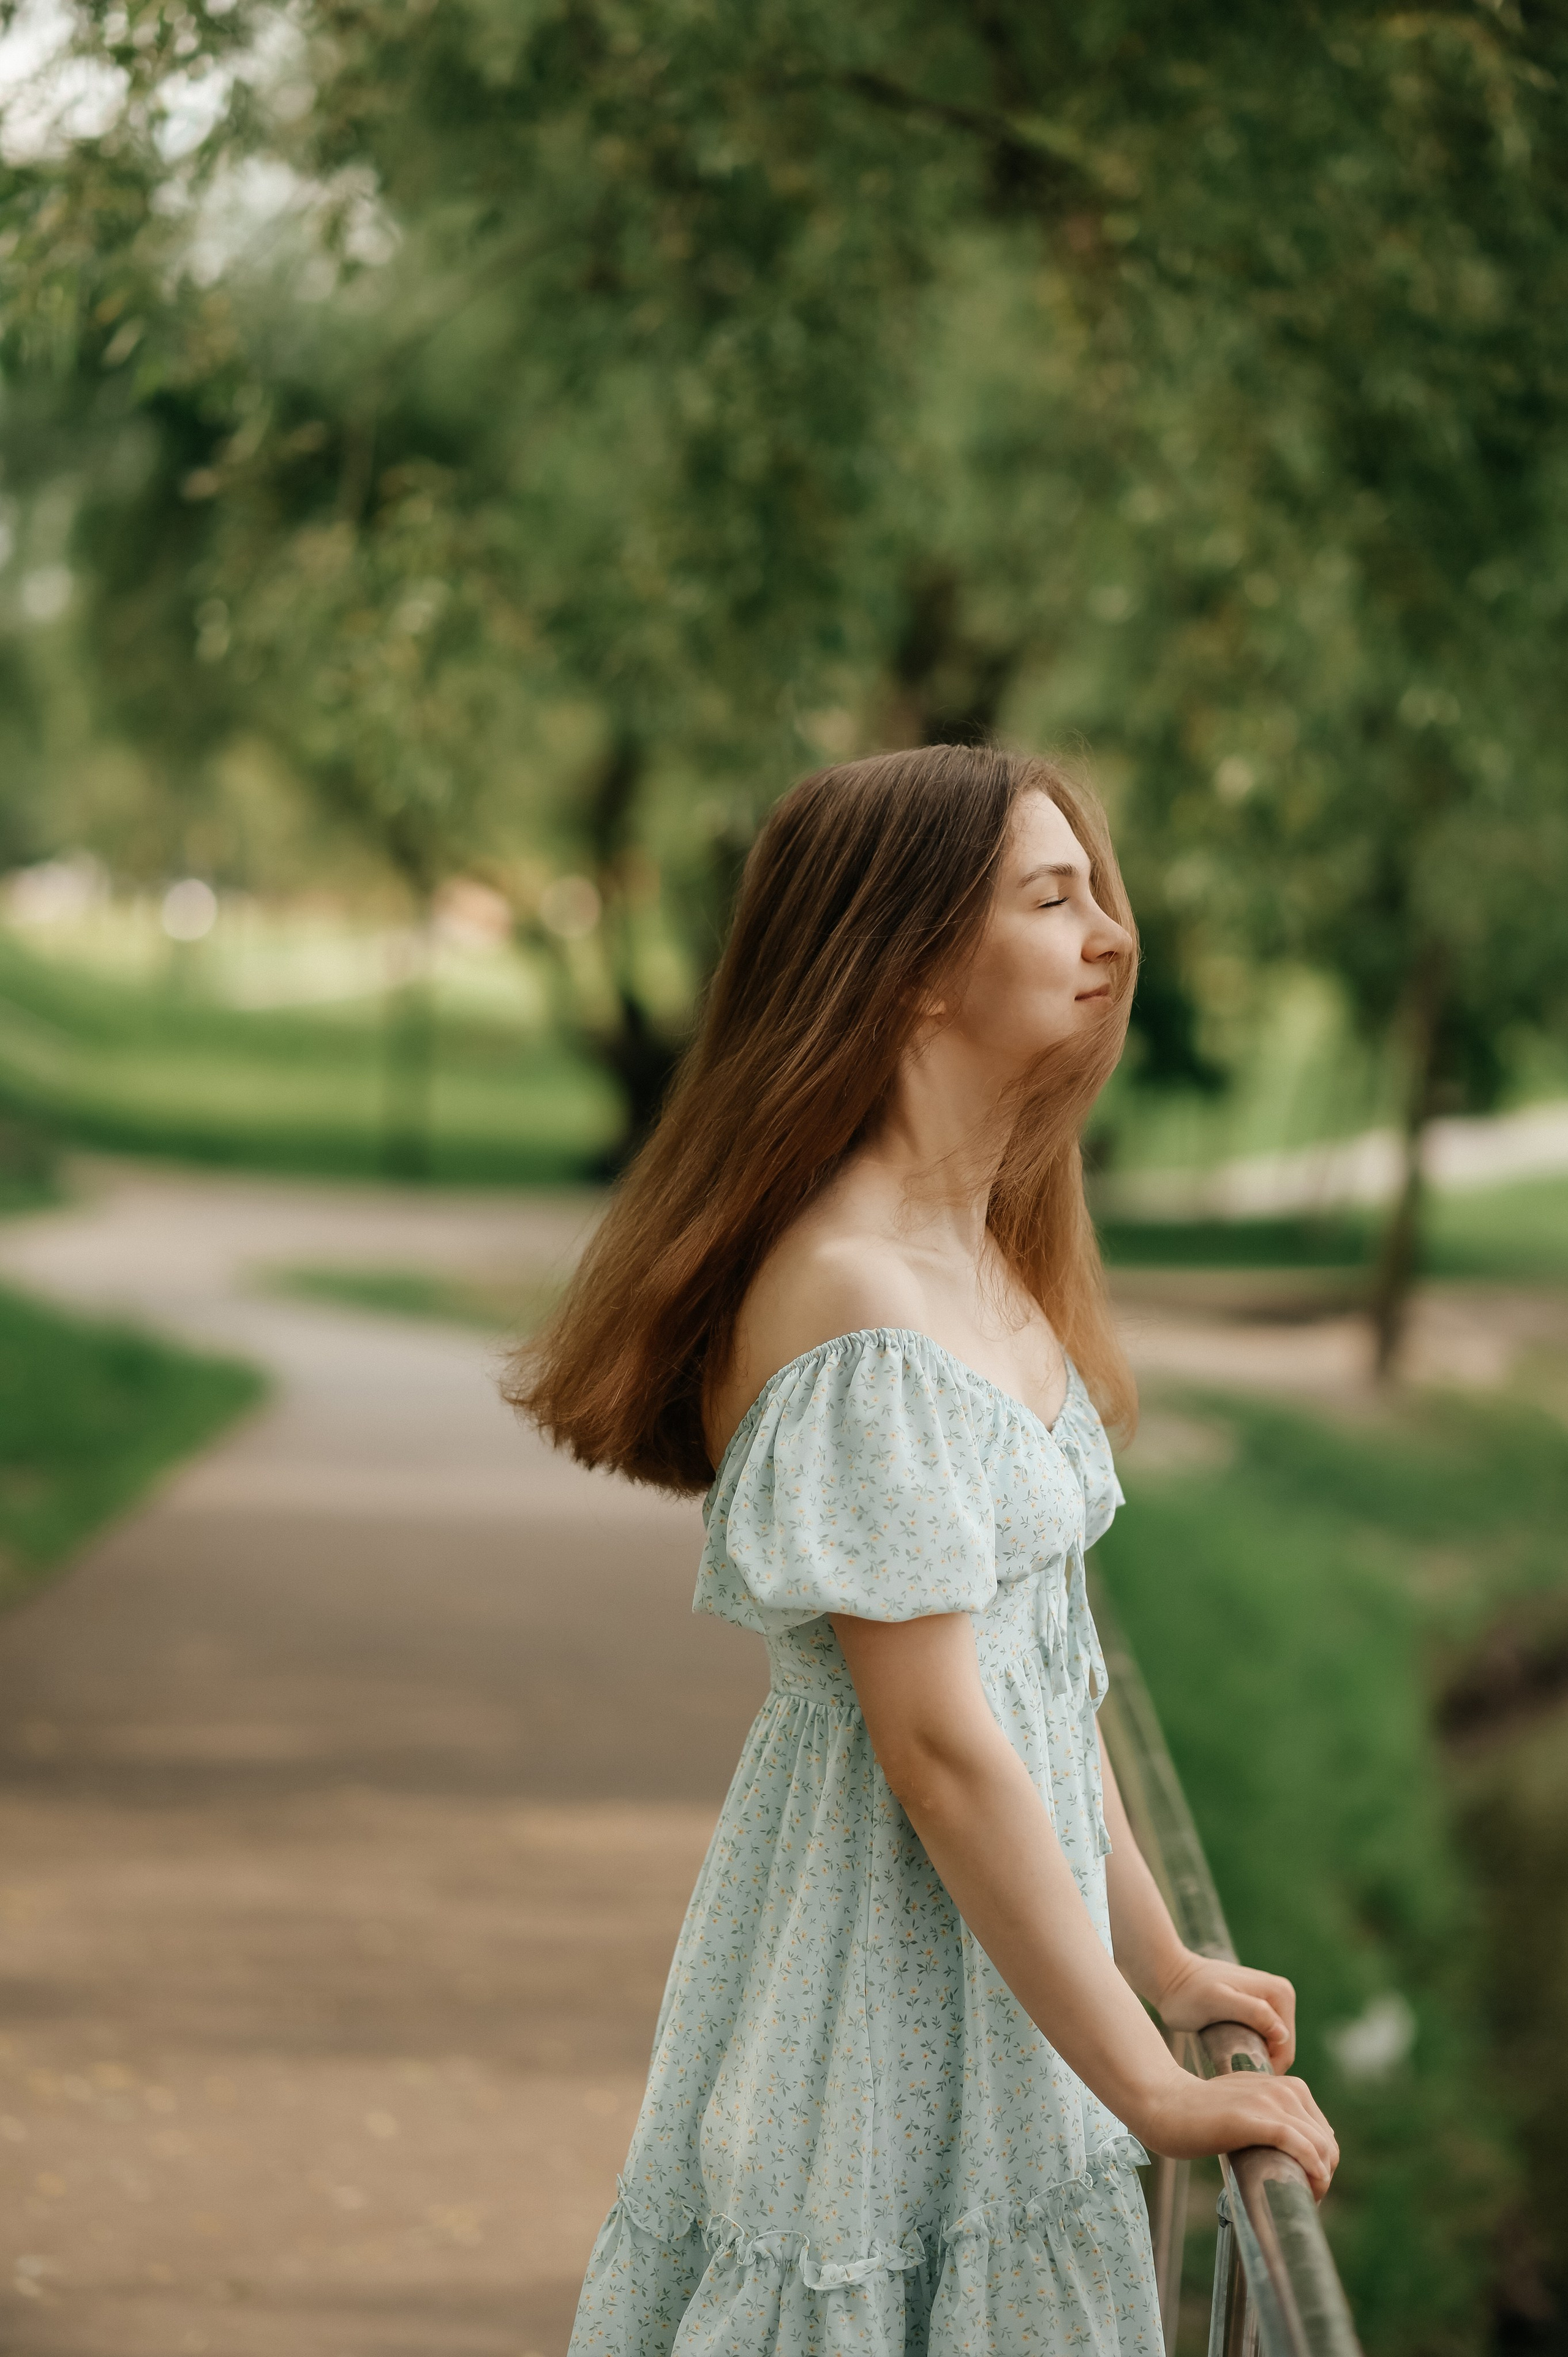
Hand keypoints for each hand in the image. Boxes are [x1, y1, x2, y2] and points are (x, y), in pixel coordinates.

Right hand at [1140, 2067, 1339, 2200]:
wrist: (1165, 2103)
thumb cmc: (1201, 2111)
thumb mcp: (1247, 2104)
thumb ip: (1273, 2115)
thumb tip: (1300, 2144)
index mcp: (1285, 2084)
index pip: (1323, 2133)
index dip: (1322, 2165)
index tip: (1305, 2187)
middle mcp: (1284, 2088)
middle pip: (1326, 2143)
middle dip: (1323, 2176)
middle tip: (1303, 2199)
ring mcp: (1269, 2101)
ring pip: (1318, 2146)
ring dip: (1319, 2180)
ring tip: (1301, 2200)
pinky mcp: (1253, 2118)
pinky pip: (1298, 2144)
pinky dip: (1312, 2169)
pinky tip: (1308, 2187)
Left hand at [1152, 1949, 1296, 2070]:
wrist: (1169, 1977)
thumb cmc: (1188, 1992)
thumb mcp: (1218, 2002)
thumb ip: (1252, 2013)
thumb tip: (1283, 2034)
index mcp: (1281, 1993)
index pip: (1285, 2048)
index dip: (1265, 2068)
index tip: (1234, 2073)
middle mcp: (1281, 1994)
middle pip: (1281, 2049)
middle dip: (1260, 2062)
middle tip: (1226, 2066)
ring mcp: (1270, 2001)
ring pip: (1272, 2047)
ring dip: (1252, 2057)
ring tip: (1224, 2057)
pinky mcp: (1258, 2008)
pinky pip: (1262, 2039)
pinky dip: (1247, 2049)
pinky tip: (1225, 2049)